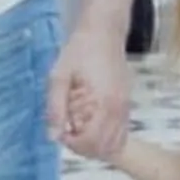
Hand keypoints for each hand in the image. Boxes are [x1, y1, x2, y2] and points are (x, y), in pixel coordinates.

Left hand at [47, 26, 132, 160]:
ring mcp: (126, 107)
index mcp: (103, 103)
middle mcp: (119, 109)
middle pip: (105, 148)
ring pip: (116, 143)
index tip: (61, 130)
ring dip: (96, 144)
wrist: (103, 31)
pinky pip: (121, 132)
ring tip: (78, 128)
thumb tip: (53, 137)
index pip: (91, 142)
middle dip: (83, 146)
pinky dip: (106, 137)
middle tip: (68, 131)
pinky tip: (90, 123)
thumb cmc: (79, 51)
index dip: (72, 143)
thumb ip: (55, 108)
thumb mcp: (59, 77)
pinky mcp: (127, 104)